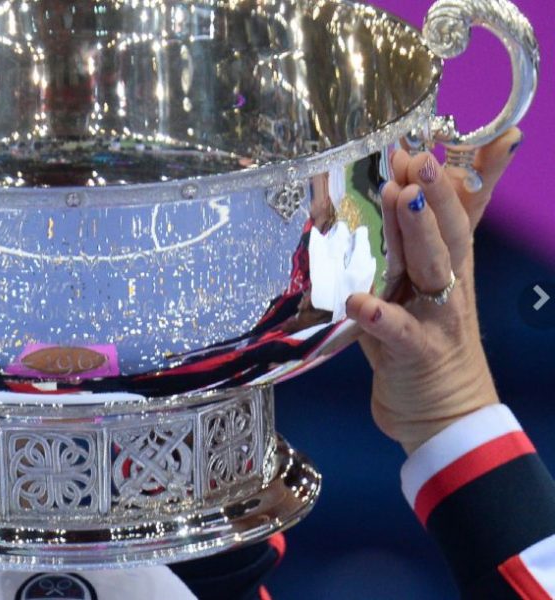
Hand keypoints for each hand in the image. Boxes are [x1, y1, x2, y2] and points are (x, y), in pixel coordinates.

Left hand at [345, 129, 521, 453]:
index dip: (458, 174)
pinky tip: (360, 302)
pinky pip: (398, 333)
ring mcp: (437, 319)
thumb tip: (406, 185)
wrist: (442, 413)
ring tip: (403, 200)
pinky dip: (381, 316)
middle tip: (419, 155)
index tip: (438, 136)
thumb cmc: (424, 339)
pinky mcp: (416, 355)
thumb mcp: (423, 283)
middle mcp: (451, 284)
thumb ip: (413, 238)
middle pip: (450, 231)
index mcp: (451, 263)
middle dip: (436, 192)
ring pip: (432, 270)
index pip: (462, 211)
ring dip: (418, 234)